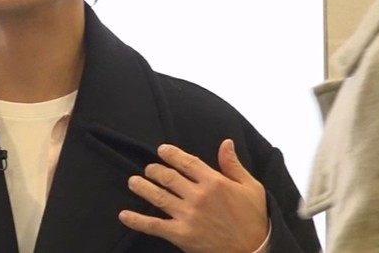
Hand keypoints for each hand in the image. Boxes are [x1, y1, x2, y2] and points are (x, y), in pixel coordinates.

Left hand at [118, 139, 267, 252]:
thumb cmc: (254, 220)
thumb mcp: (251, 188)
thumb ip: (233, 165)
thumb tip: (226, 142)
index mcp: (215, 182)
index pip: (187, 162)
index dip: (171, 154)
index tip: (161, 150)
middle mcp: (199, 196)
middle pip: (168, 177)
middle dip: (154, 170)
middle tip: (148, 169)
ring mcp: (188, 215)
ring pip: (158, 197)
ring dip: (142, 187)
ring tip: (133, 182)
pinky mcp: (181, 235)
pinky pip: (154, 226)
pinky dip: (136, 221)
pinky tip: (124, 215)